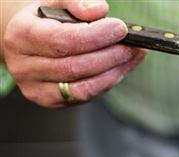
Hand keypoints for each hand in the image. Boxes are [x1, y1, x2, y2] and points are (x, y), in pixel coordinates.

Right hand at [3, 0, 144, 107]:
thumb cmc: (46, 20)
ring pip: (84, 87)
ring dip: (115, 72)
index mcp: (21, 35)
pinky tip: (121, 68)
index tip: (120, 28)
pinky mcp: (52, 101)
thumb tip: (100, 11)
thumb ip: (77, 3)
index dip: (95, 36)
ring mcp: (37, 88)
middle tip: (132, 45)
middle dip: (110, 55)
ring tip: (132, 56)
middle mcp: (24, 66)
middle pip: (76, 67)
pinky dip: (108, 82)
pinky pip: (86, 96)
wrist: (28, 43)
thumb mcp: (56, 3)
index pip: (62, 41)